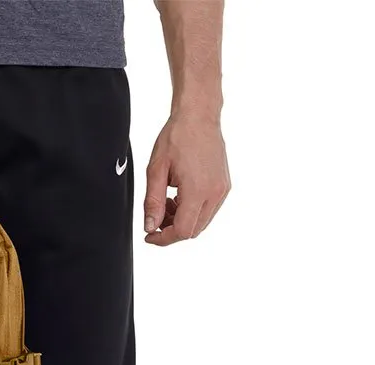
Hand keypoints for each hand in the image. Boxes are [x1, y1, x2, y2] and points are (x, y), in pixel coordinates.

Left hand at [144, 113, 229, 245]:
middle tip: (156, 215)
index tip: (150, 235)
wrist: (198, 115)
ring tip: (167, 201)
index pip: (182, 231)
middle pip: (192, 231)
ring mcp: (222, 190)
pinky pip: (208, 211)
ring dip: (181, 221)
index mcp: (198, 190)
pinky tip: (179, 196)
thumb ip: (152, 202)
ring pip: (201, 223)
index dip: (163, 239)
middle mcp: (215, 193)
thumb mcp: (156, 170)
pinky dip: (191, 211)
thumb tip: (150, 227)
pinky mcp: (224, 186)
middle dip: (171, 230)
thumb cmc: (176, 137)